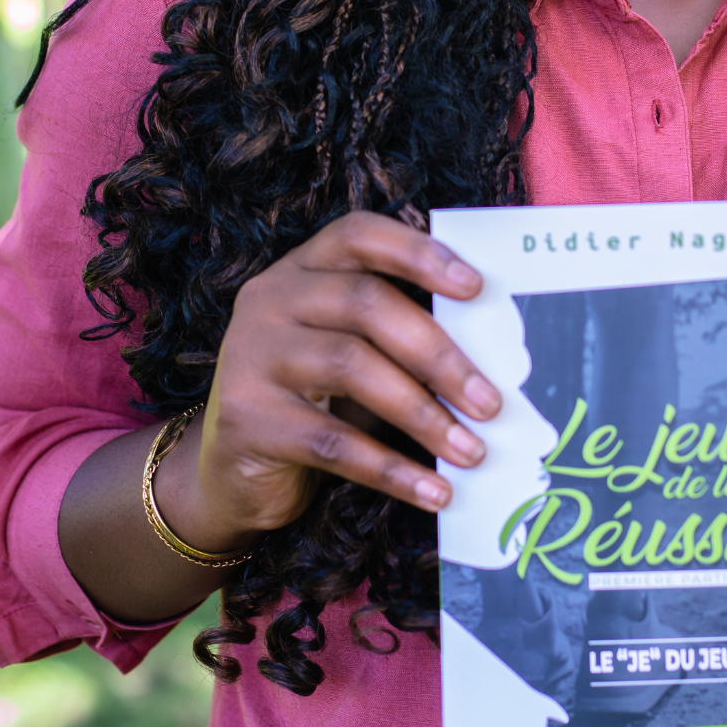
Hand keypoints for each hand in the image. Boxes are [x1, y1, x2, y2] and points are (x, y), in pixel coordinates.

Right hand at [155, 212, 498, 553]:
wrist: (231, 471)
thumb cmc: (315, 401)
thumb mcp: (352, 352)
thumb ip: (399, 334)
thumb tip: (496, 352)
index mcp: (302, 269)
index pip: (359, 235)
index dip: (419, 254)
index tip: (478, 288)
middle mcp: (270, 299)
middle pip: (366, 304)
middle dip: (439, 355)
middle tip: (491, 402)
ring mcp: (251, 355)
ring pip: (352, 368)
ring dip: (424, 415)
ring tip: (472, 450)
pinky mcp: (247, 418)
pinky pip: (333, 442)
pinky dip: (392, 469)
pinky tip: (433, 491)